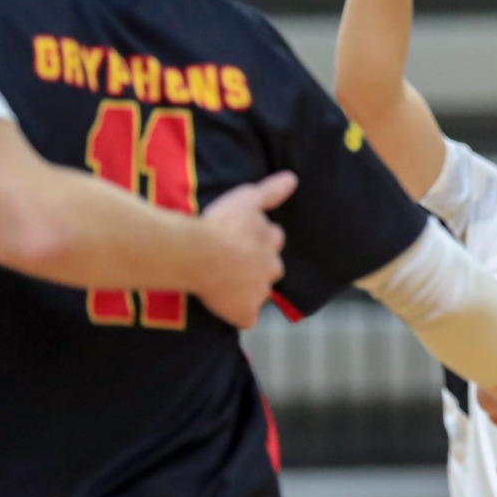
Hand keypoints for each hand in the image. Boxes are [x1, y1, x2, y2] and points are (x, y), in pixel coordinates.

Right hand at [192, 171, 295, 328]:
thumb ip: (271, 191)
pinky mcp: (246, 312)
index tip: (241, 239)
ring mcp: (260, 292)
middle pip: (270, 268)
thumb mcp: (247, 198)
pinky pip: (246, 318)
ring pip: (259, 293)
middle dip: (257, 266)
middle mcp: (271, 267)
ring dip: (247, 290)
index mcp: (270, 241)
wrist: (202, 253)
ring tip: (225, 285)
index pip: (272, 239)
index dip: (257, 240)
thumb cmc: (222, 224)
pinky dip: (238, 315)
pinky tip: (226, 310)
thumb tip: (294, 179)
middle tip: (233, 262)